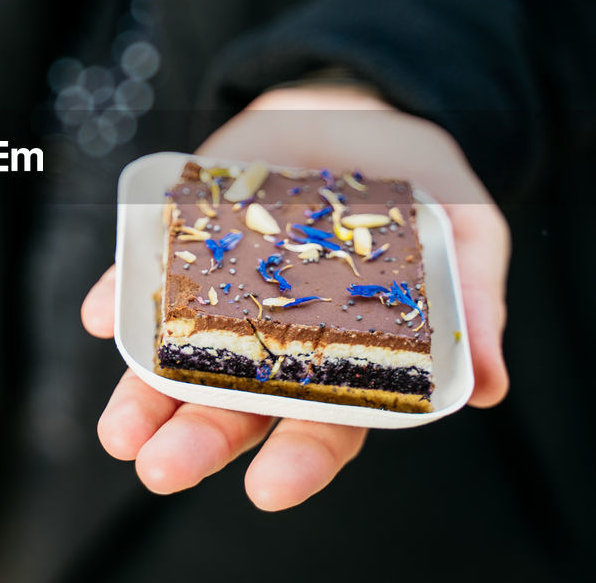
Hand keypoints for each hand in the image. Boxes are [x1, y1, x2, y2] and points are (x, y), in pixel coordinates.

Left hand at [81, 86, 509, 510]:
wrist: (360, 106)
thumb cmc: (422, 184)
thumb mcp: (467, 230)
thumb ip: (475, 301)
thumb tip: (493, 388)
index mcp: (347, 355)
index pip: (325, 422)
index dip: (300, 459)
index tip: (269, 489)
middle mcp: (277, 337)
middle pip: (236, 405)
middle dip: (199, 440)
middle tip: (162, 468)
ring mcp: (226, 291)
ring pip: (178, 359)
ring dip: (144, 396)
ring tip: (119, 431)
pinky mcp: (187, 239)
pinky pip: (146, 276)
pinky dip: (121, 296)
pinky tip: (102, 315)